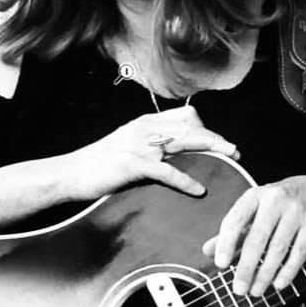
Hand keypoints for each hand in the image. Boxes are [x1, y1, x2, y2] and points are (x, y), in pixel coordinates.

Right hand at [64, 106, 238, 200]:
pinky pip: (167, 171)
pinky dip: (186, 181)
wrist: (71, 173)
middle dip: (217, 138)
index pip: (185, 116)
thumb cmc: (100, 164)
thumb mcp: (128, 145)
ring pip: (185, 142)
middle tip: (235, 151)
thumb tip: (176, 151)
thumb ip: (151, 144)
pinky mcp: (133, 163)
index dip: (206, 127)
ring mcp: (139, 144)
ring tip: (230, 161)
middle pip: (191, 126)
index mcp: (145, 122)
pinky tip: (198, 190)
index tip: (220, 142)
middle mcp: (145, 128)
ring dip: (212, 150)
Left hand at [202, 176, 305, 295]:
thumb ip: (233, 230)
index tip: (220, 264)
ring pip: (278, 248)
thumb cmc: (280, 202)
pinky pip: (299, 252)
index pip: (235, 220)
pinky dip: (288, 271)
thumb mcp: (254, 209)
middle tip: (239, 289)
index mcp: (254, 196)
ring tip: (256, 290)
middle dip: (246, 267)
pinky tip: (278, 283)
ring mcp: (296, 212)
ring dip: (265, 274)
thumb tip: (208, 251)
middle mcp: (275, 200)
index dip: (226, 243)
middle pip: (257, 238)